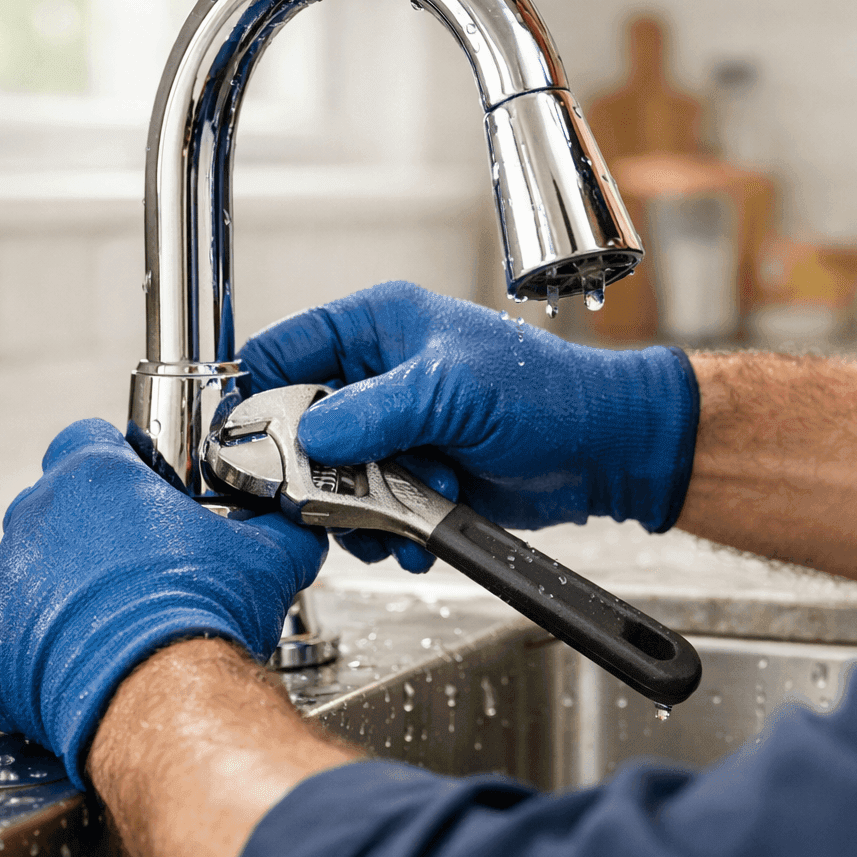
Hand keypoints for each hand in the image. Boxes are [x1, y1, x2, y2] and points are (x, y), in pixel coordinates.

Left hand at [0, 419, 326, 785]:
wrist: (162, 701)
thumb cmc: (201, 617)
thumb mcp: (272, 559)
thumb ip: (282, 530)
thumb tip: (299, 531)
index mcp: (96, 479)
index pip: (87, 437)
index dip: (116, 460)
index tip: (140, 489)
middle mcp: (36, 519)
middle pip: (56, 506)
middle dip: (91, 530)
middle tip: (139, 564)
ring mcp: (4, 581)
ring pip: (29, 569)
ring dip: (63, 587)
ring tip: (114, 621)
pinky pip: (8, 631)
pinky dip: (38, 643)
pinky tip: (84, 660)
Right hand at [237, 281, 699, 570]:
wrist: (601, 451)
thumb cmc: (547, 395)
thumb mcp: (453, 391)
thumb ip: (374, 412)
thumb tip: (309, 439)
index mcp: (376, 325)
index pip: (280, 353)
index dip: (258, 400)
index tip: (255, 449)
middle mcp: (375, 375)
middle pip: (296, 429)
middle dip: (321, 472)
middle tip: (349, 492)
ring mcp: (392, 429)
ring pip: (329, 481)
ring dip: (363, 507)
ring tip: (414, 502)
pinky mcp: (410, 476)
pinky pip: (367, 511)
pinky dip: (385, 531)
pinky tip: (420, 531)